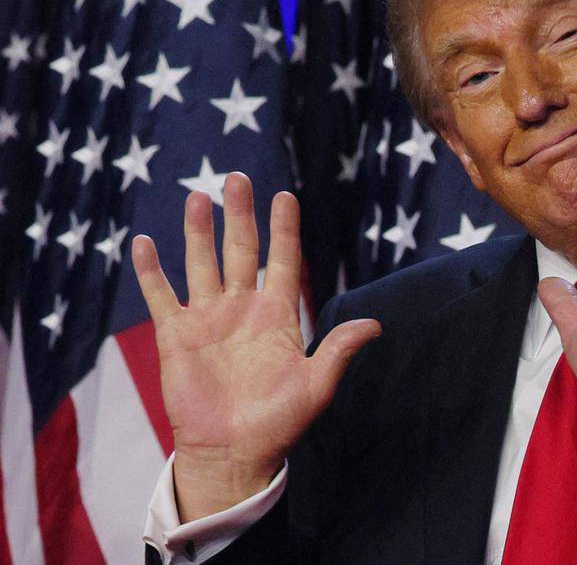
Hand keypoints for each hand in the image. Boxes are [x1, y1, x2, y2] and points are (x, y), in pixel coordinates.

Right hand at [131, 173, 380, 520]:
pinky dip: (152, 271)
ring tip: (197, 197)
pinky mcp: (177, 337)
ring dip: (198, 232)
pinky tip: (145, 243)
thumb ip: (339, 351)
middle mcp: (242, 309)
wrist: (234, 454)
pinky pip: (162, 296)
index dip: (284, 230)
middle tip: (236, 178)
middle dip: (239, 215)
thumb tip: (375, 325)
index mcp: (277, 316)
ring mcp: (208, 319)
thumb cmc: (279, 423)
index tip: (286, 197)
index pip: (282, 261)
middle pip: (241, 250)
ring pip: (202, 263)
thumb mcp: (316, 386)